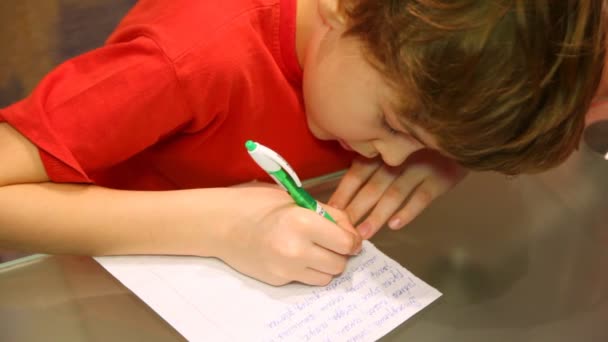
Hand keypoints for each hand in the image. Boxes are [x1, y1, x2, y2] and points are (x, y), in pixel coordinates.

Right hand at [218, 185, 361, 285]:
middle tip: (331, 242)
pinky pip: (306, 280)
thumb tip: (351, 233)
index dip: (352, 240)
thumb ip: (327, 215)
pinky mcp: (278, 280)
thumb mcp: (296, 199)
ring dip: (326, 265)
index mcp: (303, 222)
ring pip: (326, 277)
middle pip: (339, 263)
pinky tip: (295, 255)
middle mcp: (296, 249)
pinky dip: (308, 270)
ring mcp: (286, 268)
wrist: (221, 224)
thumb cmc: (258, 204)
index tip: (349, 236)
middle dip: (340, 253)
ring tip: (313, 249)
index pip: (347, 242)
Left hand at [328, 149, 466, 238]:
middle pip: (372, 186)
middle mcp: (399, 159)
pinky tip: (396, 225)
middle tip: (342, 230)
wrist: (462, 134)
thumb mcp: (397, 146)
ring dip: (378, 215)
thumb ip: (375, 159)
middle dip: (356, 209)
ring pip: (394, 193)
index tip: (331, 212)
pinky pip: (422, 196)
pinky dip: (409, 211)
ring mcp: (420, 168)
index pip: (358, 173)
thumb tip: (348, 185)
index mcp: (384, 151)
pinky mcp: (441, 178)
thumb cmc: (423, 145)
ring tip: (364, 233)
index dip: (344, 192)